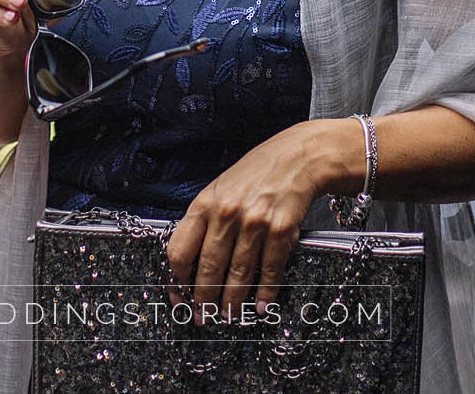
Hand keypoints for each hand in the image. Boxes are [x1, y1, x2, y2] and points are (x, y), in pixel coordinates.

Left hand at [166, 121, 333, 321]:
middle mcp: (226, 213)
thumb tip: (192, 261)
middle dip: (204, 299)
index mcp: (205, 203)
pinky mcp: (280, 230)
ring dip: (231, 301)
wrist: (298, 157)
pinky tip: (259, 305)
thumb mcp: (221, 189)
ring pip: (237, 274)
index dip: (176, 279)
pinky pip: (268, 270)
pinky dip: (264, 292)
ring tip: (227, 315)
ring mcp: (254, 223)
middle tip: (203, 316)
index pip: (180, 250)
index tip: (179, 295)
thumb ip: (205, 220)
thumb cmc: (257, 173)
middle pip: (208, 268)